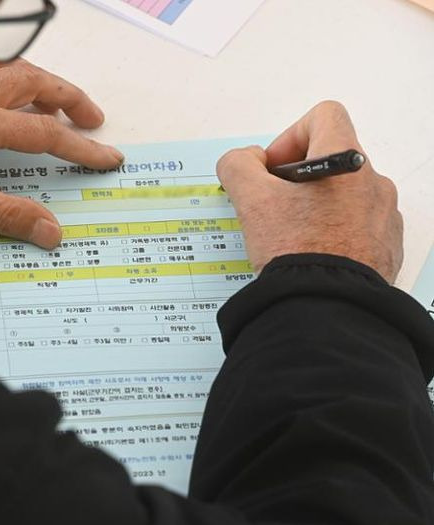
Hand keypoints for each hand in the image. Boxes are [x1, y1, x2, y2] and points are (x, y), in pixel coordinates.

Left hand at [0, 59, 123, 248]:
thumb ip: (2, 215)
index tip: (107, 157)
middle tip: (93, 118)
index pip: (46, 134)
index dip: (81, 148)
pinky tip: (4, 97)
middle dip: (70, 99)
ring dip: (42, 85)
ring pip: (10, 71)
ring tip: (59, 106)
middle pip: (36, 84)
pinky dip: (7, 81)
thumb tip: (50, 232)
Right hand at [217, 101, 402, 282]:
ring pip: (343, 194)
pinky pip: (357, 224)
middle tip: (273, 207)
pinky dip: (333, 231)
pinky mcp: (386, 245)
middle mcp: (373, 183)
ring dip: (315, 205)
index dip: (290, 137)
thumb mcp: (251, 201)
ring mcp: (384, 215)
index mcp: (345, 161)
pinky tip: (311, 253)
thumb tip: (245, 160)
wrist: (326, 307)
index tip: (274, 171)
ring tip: (291, 236)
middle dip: (296, 177)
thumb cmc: (294, 249)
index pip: (323, 116)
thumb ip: (239, 166)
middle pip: (330, 159)